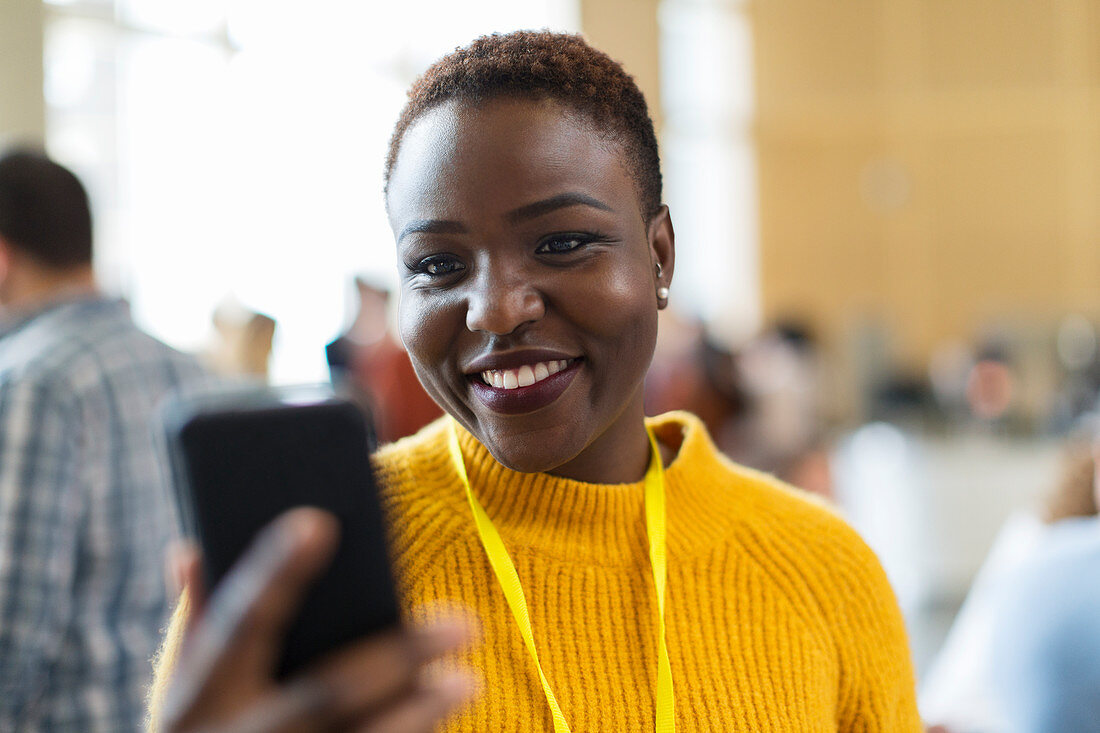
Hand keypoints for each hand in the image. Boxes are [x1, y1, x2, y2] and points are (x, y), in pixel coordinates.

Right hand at [159, 508, 476, 731]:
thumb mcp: (177, 692)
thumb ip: (196, 622)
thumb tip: (192, 547)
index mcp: (197, 698)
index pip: (239, 623)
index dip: (273, 574)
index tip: (317, 522)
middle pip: (324, 693)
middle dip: (396, 658)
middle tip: (463, 623)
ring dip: (417, 712)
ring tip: (466, 679)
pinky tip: (442, 718)